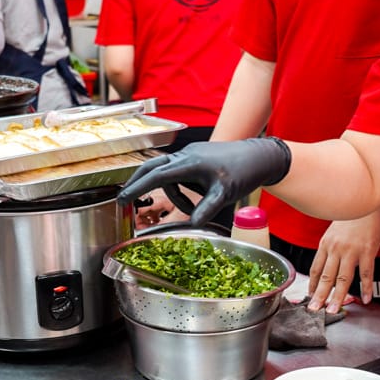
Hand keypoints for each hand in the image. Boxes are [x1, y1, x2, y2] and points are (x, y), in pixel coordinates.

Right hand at [118, 138, 291, 226]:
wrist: (257, 157)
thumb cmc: (242, 173)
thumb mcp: (224, 195)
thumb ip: (206, 209)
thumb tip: (192, 225)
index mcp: (189, 163)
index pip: (156, 175)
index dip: (137, 187)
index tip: (122, 199)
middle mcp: (185, 155)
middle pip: (151, 167)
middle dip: (137, 183)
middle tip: (125, 199)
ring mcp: (189, 154)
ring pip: (166, 172)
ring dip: (171, 193)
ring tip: (190, 210)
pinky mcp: (194, 157)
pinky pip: (177, 172)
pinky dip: (179, 188)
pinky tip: (195, 198)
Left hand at [306, 207, 379, 313]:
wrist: (371, 198)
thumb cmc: (355, 213)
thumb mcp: (337, 229)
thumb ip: (333, 245)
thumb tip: (331, 260)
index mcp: (326, 243)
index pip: (315, 269)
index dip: (312, 285)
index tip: (310, 296)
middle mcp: (335, 248)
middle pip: (325, 277)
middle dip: (319, 296)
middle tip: (314, 310)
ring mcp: (351, 250)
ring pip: (342, 279)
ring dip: (338, 297)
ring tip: (334, 310)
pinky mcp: (368, 250)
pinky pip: (366, 273)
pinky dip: (367, 288)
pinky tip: (367, 298)